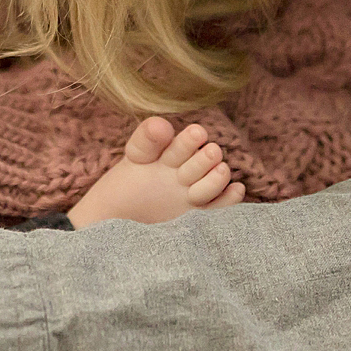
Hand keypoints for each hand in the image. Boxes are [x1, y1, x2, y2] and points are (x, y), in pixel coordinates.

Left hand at [67, 117, 245, 226]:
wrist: (114, 225)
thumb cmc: (119, 190)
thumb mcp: (131, 162)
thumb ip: (145, 139)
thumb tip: (163, 125)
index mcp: (167, 153)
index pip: (183, 143)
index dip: (189, 140)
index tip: (196, 134)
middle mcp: (183, 170)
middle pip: (203, 160)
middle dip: (205, 158)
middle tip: (210, 153)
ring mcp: (192, 193)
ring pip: (214, 181)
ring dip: (217, 176)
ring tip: (220, 171)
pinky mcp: (198, 215)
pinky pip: (218, 206)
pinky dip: (229, 199)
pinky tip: (236, 189)